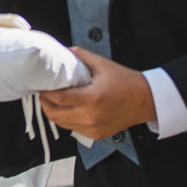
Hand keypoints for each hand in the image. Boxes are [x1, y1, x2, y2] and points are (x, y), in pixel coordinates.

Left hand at [39, 47, 157, 141]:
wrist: (145, 100)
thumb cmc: (125, 81)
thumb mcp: (102, 64)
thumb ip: (81, 56)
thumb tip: (64, 51)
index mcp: (92, 98)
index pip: (59, 98)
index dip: (45, 93)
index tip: (41, 86)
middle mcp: (91, 116)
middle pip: (55, 116)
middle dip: (45, 104)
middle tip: (43, 94)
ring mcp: (94, 128)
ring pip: (63, 125)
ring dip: (55, 113)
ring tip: (53, 101)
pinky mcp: (97, 135)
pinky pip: (74, 129)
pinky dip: (68, 120)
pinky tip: (69, 110)